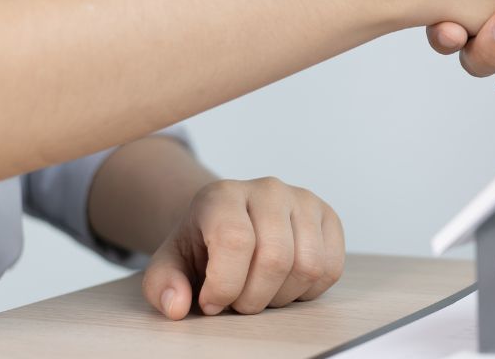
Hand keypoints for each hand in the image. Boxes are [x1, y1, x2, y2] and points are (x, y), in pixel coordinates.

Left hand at [141, 177, 344, 319]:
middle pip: (276, 259)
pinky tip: (284, 285)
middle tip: (237, 303)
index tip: (211, 303)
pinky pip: (331, 268)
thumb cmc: (203, 246)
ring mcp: (303, 200)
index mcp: (224, 195)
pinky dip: (308, 291)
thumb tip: (177, 305)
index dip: (225, 285)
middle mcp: (268, 190)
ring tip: (260, 292)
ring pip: (309, 267)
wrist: (230, 224)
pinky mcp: (329, 217)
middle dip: (254, 299)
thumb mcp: (171, 263)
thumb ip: (163, 285)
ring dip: (282, 297)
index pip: (235, 241)